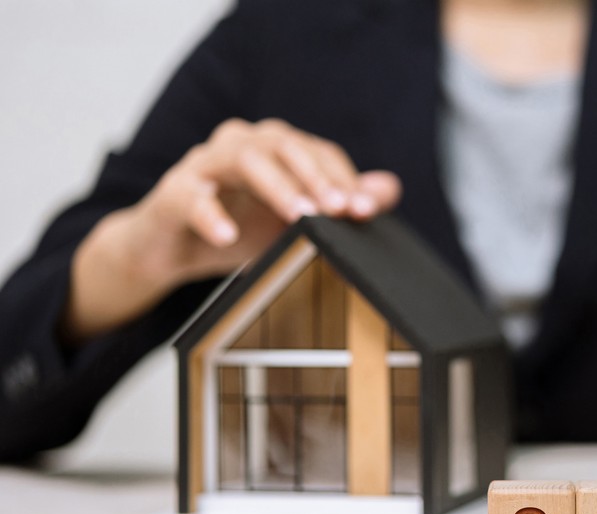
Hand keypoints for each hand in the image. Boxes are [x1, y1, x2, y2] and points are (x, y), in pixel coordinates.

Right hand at [63, 118, 400, 341]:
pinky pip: (191, 197)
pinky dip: (211, 215)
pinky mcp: (172, 193)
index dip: (344, 178)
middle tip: (339, 209)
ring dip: (277, 187)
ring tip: (300, 218)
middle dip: (317, 176)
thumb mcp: (296, 221)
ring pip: (243, 159)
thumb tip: (389, 189)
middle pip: (284, 145)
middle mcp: (241, 145)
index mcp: (274, 149)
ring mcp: (204, 165)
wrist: (170, 250)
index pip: (317, 151)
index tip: (365, 210)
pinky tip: (228, 237)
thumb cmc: (238, 227)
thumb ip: (340, 203)